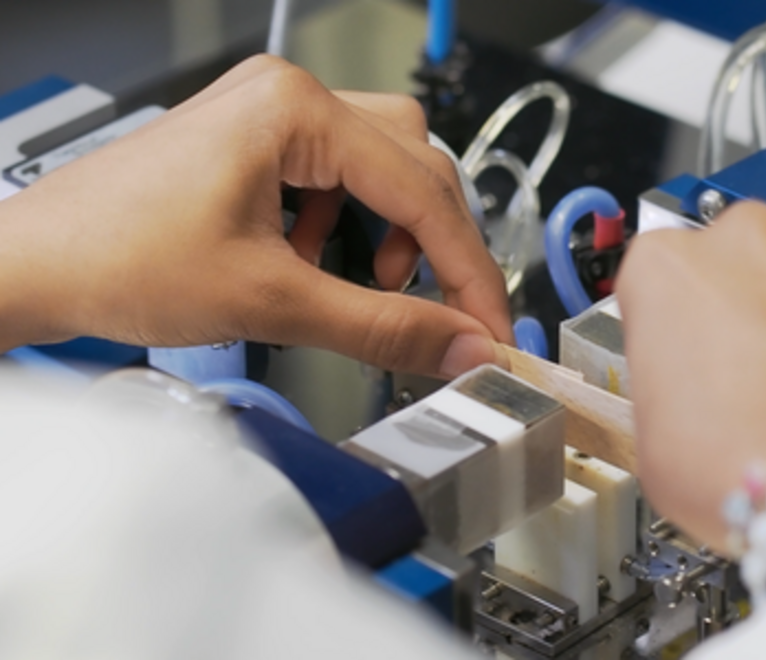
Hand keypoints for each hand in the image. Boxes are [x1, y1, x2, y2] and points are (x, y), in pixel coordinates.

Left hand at [0, 56, 511, 377]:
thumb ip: (382, 327)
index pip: (422, 190)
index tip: (487, 325)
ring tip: (361, 281)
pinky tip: (315, 262)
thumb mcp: (272, 301)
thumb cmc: (118, 258)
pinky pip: (340, 177)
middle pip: (414, 167)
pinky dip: (350, 226)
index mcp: (295, 111)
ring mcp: (271, 118)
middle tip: (443, 315)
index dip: (466, 268)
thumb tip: (458, 346)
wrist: (34, 266)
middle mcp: (289, 98)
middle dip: (435, 247)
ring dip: (393, 232)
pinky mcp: (258, 145)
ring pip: (383, 168)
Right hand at [616, 202, 765, 549]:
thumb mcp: (648, 421)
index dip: (677, 315)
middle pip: (741, 252)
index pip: (663, 270)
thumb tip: (691, 381)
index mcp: (667, 265)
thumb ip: (667, 372)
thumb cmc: (721, 464)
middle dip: (748, 296)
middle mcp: (745, 239)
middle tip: (751, 366)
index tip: (688, 346)